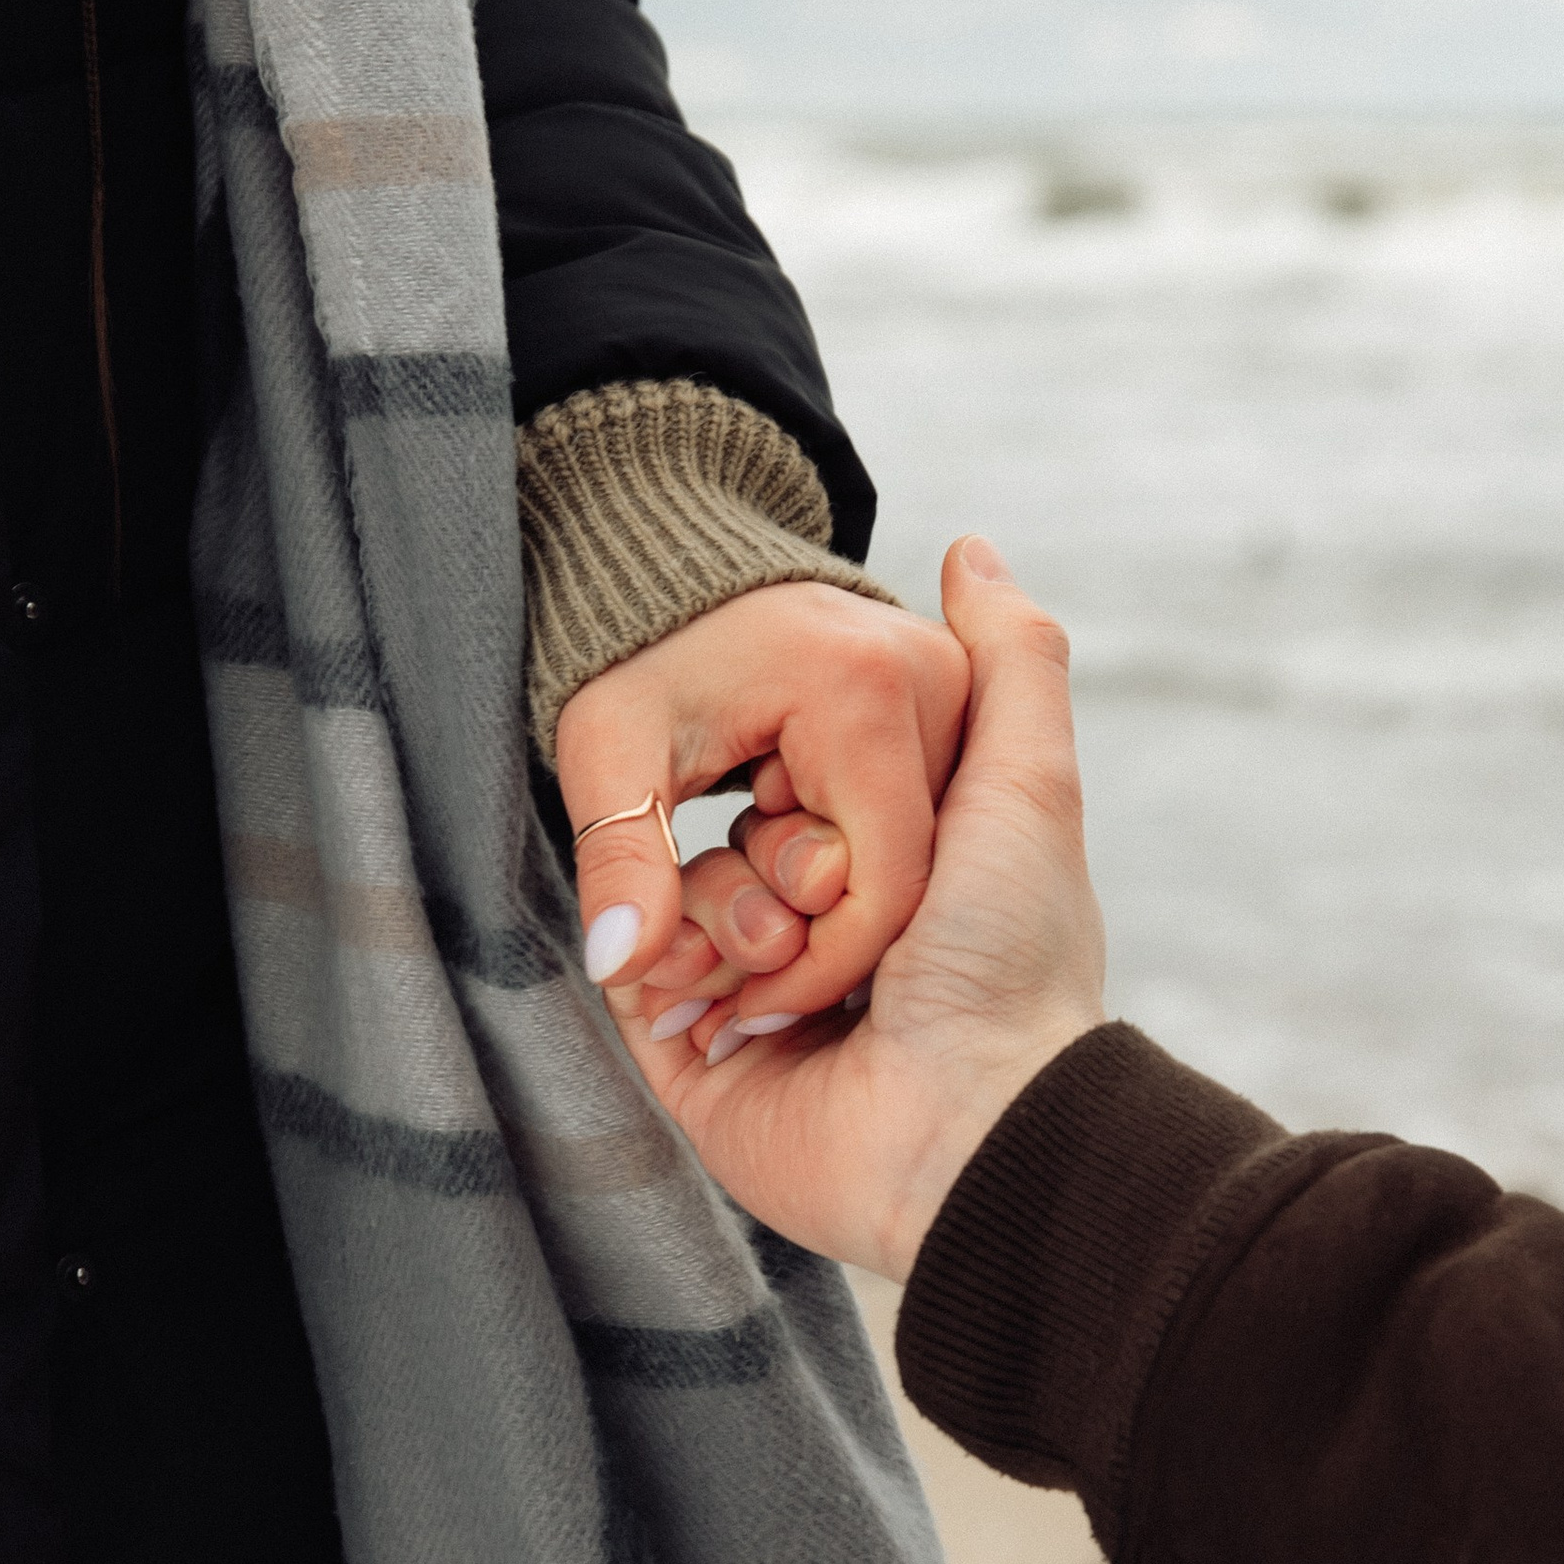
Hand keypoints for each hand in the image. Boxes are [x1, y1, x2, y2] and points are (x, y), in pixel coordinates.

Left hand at [556, 580, 969, 1029]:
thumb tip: (624, 968)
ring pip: (921, 858)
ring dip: (831, 894)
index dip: (819, 965)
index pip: (885, 884)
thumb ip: (620, 862)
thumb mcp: (608, 754)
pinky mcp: (954, 699)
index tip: (747, 999)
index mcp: (862, 687)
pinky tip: (785, 851)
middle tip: (721, 939)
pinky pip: (923, 822)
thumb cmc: (638, 657)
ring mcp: (955, 686)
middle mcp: (934, 678)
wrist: (676, 564)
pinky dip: (854, 857)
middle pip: (907, 876)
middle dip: (814, 930)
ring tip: (747, 875)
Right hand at [596, 539, 1106, 1274]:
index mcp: (903, 884)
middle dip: (762, 851)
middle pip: (735, 838)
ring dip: (721, 916)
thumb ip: (1011, 661)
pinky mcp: (698, 1068)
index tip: (821, 780)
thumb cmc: (1006, 955)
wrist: (967, 1123)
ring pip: (680, 901)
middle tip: (816, 889)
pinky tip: (716, 990)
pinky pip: (638, 981)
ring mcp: (757, 1007)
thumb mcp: (1026, 782)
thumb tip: (970, 548)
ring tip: (774, 966)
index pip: (807, 788)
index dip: (806, 775)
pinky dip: (670, 968)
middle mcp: (828, 942)